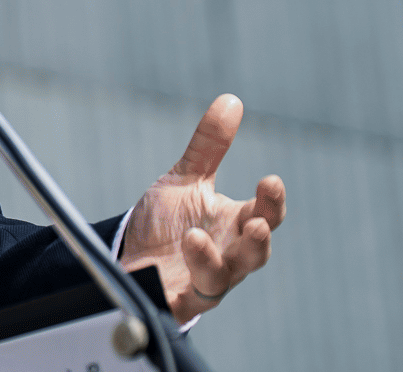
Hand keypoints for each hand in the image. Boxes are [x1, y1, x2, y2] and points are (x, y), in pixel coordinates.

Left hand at [119, 93, 286, 322]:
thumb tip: (231, 100)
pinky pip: (182, 300)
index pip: (264, 214)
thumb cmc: (167, 222)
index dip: (271, 202)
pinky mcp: (175, 302)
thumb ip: (208, 147)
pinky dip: (178, 289)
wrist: (131, 258)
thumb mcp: (185, 180)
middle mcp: (226, 257)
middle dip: (258, 241)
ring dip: (210, 261)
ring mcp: (202, 282)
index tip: (271, 181)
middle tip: (256, 224)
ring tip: (194, 238)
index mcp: (233, 225)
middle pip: (254, 255)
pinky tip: (164, 274)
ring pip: (219, 281)